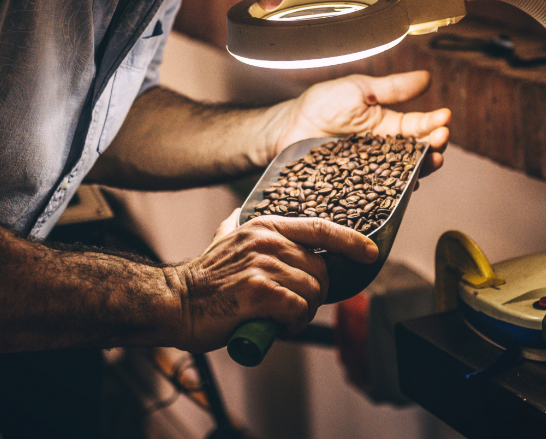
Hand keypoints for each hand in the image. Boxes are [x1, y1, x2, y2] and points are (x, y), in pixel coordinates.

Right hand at [168, 210, 377, 352]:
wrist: (175, 302)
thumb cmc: (204, 281)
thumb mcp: (225, 241)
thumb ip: (243, 230)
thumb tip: (249, 221)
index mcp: (264, 227)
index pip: (320, 227)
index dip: (350, 240)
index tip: (370, 252)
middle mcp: (266, 241)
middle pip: (320, 268)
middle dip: (316, 292)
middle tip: (294, 306)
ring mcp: (263, 265)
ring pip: (312, 291)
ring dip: (304, 311)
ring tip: (281, 317)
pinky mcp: (260, 291)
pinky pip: (298, 309)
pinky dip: (294, 322)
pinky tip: (277, 324)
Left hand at [269, 71, 449, 178]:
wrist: (288, 127)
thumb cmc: (321, 105)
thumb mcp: (360, 89)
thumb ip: (393, 88)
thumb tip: (427, 78)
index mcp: (388, 126)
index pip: (418, 126)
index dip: (434, 122)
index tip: (445, 117)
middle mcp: (385, 151)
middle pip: (417, 154)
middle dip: (434, 147)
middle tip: (440, 140)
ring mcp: (372, 171)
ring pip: (404, 175)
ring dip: (422, 169)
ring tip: (431, 161)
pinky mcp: (357, 187)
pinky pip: (379, 192)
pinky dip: (395, 191)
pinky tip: (406, 186)